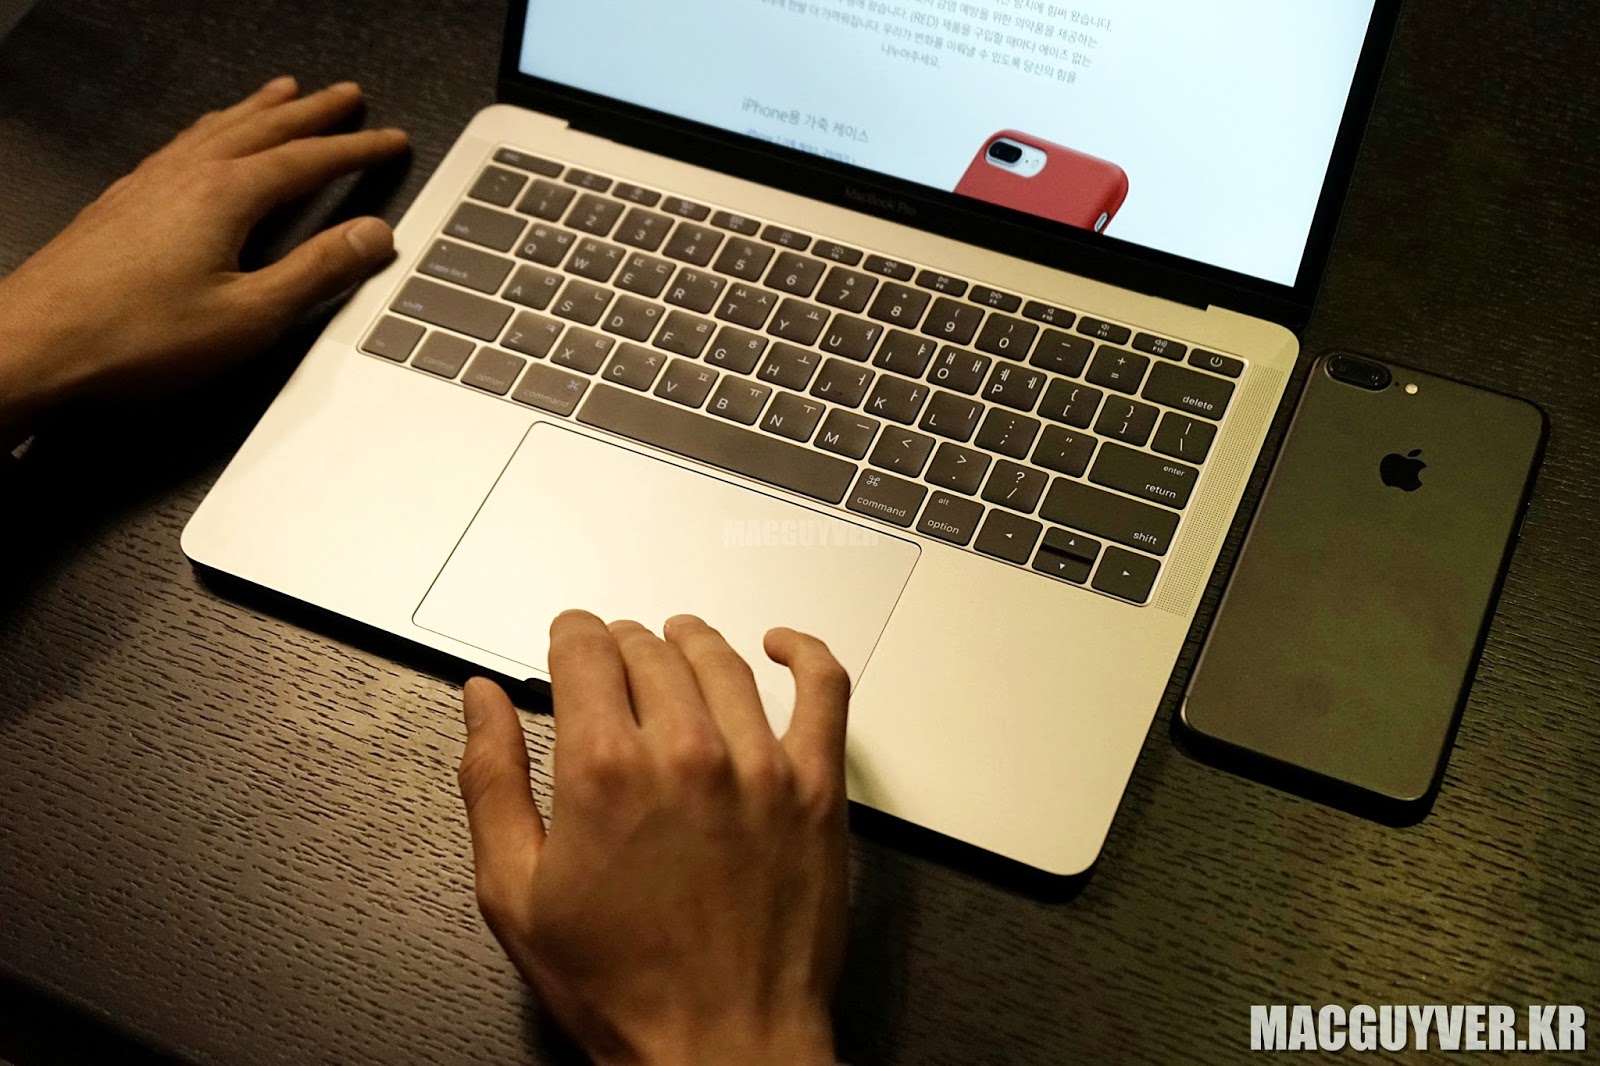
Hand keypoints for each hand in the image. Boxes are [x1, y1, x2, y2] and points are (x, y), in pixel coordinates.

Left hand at [0, 76, 407, 435]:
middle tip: (346, 95)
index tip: (392, 140)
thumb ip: (317, 271)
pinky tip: (207, 141)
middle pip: (264, 128)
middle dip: (312, 112)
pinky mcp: (121, 203)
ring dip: (260, 110)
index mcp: (226, 196)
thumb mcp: (250, 315)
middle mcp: (187, 176)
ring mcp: (148, 184)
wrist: (33, 345)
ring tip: (284, 94)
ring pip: (217, 127)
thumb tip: (374, 236)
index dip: (357, 149)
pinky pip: (182, 144)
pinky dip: (213, 129)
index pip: (309, 160)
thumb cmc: (136, 337)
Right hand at [457, 611, 851, 1065]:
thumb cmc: (623, 987)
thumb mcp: (515, 893)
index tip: (569, 640)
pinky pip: (824, 689)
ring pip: (721, 660)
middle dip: (620, 643)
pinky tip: (782, 646)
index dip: (570, 635)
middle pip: (648, 650)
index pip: (585, 650)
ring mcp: (759, 765)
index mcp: (604, 770)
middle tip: (612, 659)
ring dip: (689, 641)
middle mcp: (684, 752)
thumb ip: (491, 780)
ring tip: (676, 643)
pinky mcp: (816, 788)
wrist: (720, 1047)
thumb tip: (480, 701)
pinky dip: (805, 653)